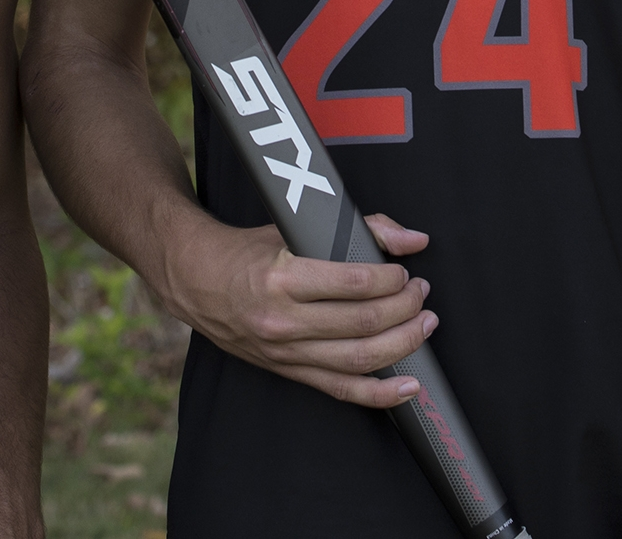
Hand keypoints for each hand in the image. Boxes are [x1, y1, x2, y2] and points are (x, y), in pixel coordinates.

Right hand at [157, 212, 437, 407]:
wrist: (198, 282)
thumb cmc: (248, 252)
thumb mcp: (295, 229)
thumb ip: (360, 229)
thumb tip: (411, 239)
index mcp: (284, 279)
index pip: (354, 284)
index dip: (392, 280)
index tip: (405, 272)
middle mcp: (284, 321)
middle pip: (363, 324)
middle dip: (404, 309)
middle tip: (420, 294)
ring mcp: (287, 353)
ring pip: (359, 359)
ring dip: (403, 344)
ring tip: (423, 324)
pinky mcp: (290, 372)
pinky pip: (343, 390)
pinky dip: (381, 393)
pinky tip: (409, 386)